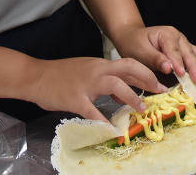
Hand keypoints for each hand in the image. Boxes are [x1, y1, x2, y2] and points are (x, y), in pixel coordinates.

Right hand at [30, 56, 166, 121]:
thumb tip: (120, 95)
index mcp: (99, 65)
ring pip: (115, 85)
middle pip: (128, 68)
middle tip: (159, 91)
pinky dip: (104, 121)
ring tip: (142, 108)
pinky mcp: (75, 98)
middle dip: (146, 79)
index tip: (158, 83)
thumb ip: (103, 80)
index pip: (128, 64)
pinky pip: (93, 111)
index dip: (145, 73)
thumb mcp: (85, 72)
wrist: (36, 76)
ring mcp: (86, 84)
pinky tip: (111, 130)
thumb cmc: (59, 75)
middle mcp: (96, 70)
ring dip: (131, 97)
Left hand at [112, 24, 195, 83]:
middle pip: (189, 53)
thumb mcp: (140, 50)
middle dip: (195, 67)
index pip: (174, 50)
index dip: (178, 62)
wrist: (134, 37)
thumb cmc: (135, 44)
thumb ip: (155, 58)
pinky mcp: (186, 51)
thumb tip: (168, 68)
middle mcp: (179, 37)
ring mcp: (184, 44)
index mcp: (167, 34)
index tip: (181, 74)